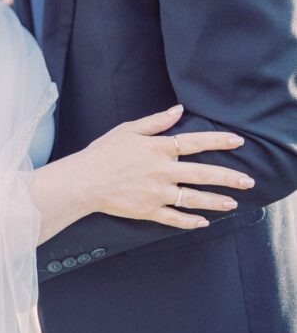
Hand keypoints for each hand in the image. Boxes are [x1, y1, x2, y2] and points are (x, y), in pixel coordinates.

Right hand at [81, 105, 253, 228]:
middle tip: (248, 181)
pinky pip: (175, 218)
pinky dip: (190, 221)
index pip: (193, 142)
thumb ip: (155, 121)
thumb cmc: (103, 153)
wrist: (84, 181)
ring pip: (193, 199)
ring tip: (233, 203)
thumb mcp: (127, 130)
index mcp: (156, 148)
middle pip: (201, 173)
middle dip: (228, 177)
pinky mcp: (148, 211)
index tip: (238, 141)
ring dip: (216, 201)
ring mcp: (156, 193)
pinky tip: (204, 222)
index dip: (217, 141)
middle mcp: (161, 171)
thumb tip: (178, 111)